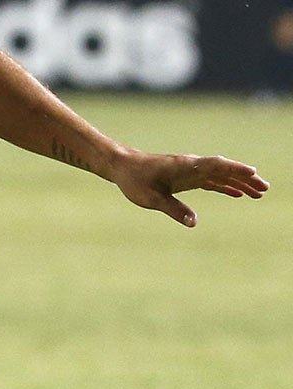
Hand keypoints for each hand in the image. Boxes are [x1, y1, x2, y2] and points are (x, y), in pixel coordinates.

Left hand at [113, 149, 268, 226]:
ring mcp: (190, 171)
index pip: (216, 165)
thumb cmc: (135, 180)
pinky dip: (225, 187)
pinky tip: (237, 194)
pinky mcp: (186, 177)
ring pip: (220, 176)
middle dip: (245, 178)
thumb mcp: (151, 198)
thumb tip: (194, 223)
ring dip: (239, 183)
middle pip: (224, 170)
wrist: (122, 167)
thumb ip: (174, 209)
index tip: (253, 173)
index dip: (235, 169)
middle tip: (265, 188)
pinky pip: (211, 181)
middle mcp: (192, 166)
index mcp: (186, 166)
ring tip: (259, 193)